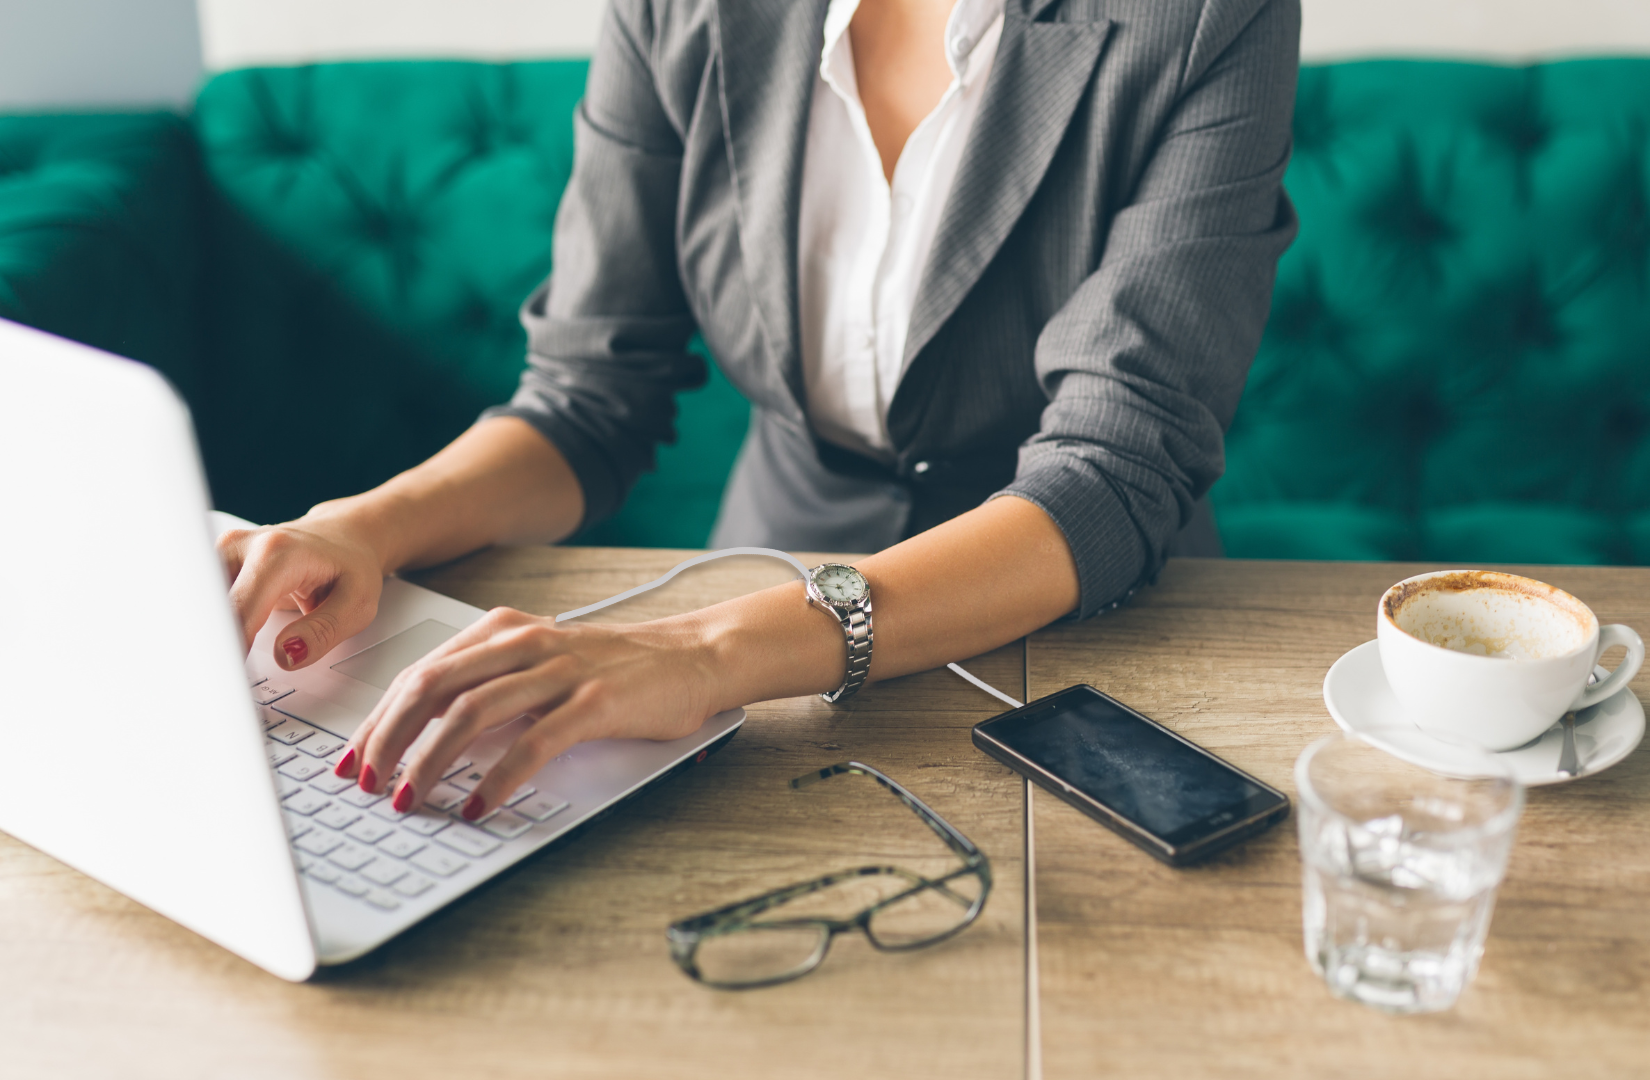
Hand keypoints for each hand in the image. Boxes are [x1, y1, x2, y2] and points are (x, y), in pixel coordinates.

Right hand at [218, 511, 388, 669]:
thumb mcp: (357, 604)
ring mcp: (224, 550)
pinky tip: (222, 645)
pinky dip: (211, 625)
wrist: (345, 537)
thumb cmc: (352, 567)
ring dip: (208, 637)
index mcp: (276, 554)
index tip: (229, 681)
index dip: (228, 651)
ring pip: (198, 603)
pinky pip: (203, 600)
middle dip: (211, 646)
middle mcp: (242, 546)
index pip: (236, 613)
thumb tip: (286, 654)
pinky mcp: (215, 561)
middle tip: (220, 682)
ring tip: (220, 668)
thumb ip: (321, 632)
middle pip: (208, 607)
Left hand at [332, 607, 722, 820]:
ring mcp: (560, 671)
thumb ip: (488, 685)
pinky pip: (533, 743)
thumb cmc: (616, 669)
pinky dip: (498, 778)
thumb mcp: (541, 663)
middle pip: (431, 688)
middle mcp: (524, 644)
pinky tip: (478, 806)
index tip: (351, 761)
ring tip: (409, 800)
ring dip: (429, 761)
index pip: (420, 673)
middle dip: (388, 741)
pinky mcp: (595, 703)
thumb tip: (420, 738)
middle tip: (367, 785)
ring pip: (471, 713)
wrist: (693, 656)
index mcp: (503, 631)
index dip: (377, 720)